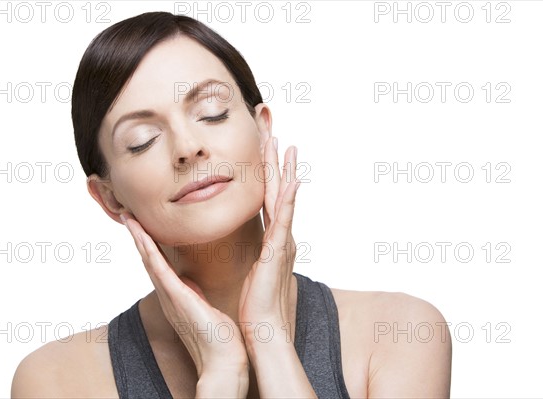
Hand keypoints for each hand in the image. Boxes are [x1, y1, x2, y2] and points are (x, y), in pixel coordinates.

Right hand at [121, 215, 248, 379]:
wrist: (224, 361)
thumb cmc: (220, 338)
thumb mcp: (205, 308)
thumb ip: (195, 294)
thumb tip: (191, 282)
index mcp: (176, 296)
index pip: (159, 265)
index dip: (149, 244)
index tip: (142, 225)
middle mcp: (168, 296)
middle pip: (148, 260)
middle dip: (138, 237)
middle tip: (127, 215)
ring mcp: (170, 297)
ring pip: (149, 261)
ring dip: (138, 238)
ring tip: (129, 219)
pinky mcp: (177, 298)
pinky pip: (159, 270)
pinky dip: (149, 251)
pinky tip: (142, 236)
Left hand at [238, 136, 300, 341]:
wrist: (262, 330)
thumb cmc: (255, 305)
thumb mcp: (251, 272)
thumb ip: (254, 256)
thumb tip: (249, 250)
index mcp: (272, 240)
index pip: (268, 199)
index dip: (268, 174)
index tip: (265, 152)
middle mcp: (280, 237)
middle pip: (278, 191)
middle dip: (277, 163)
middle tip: (276, 136)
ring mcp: (282, 242)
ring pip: (283, 198)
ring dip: (284, 171)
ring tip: (286, 145)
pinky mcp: (279, 252)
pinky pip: (285, 219)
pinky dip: (291, 199)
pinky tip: (294, 180)